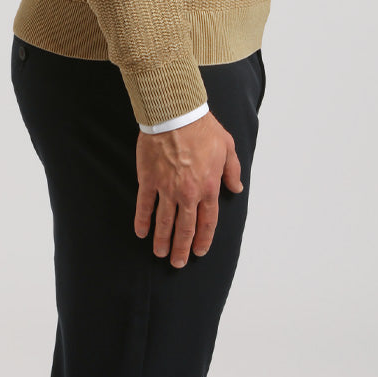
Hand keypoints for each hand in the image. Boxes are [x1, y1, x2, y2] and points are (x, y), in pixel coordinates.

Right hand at [133, 111, 242, 267]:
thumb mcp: (227, 146)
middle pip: (185, 228)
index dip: (203, 239)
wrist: (176, 113)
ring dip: (162, 240)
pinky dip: (142, 221)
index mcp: (208, 187)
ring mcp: (167, 188)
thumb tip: (236, 187)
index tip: (198, 251)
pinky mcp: (149, 179)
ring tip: (160, 253)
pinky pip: (145, 205)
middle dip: (181, 248)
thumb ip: (232, 170)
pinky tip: (141, 232)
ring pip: (164, 222)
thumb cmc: (202, 127)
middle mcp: (188, 193)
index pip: (208, 222)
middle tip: (177, 263)